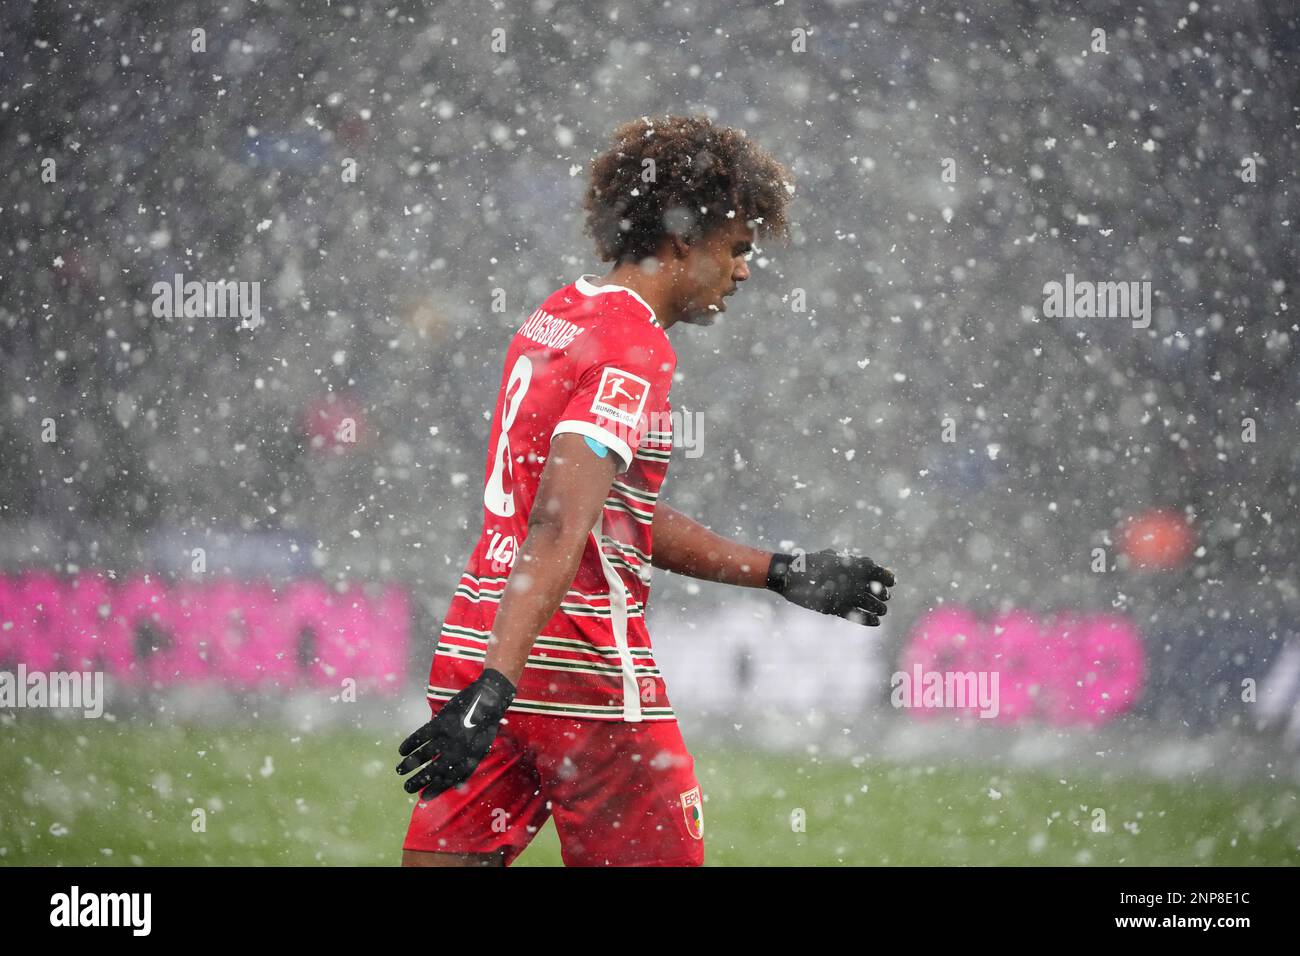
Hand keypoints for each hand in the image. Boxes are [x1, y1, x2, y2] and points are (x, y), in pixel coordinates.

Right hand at [396, 668, 515, 799]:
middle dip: (419, 781)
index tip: (423, 796)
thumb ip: (468, 766)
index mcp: (470, 759)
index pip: (450, 779)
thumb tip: (457, 787)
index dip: (436, 789)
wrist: (489, 699)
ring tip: (399, 770)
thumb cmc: (484, 727)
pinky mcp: (441, 722)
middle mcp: (459, 750)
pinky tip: (402, 751)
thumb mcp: (481, 749)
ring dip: (409, 764)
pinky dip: (410, 744)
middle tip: (407, 788)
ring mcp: (449, 736)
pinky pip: (421, 736)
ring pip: (424, 755)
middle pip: (434, 770)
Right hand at [766, 549, 895, 624]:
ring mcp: (845, 595)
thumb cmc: (810, 563)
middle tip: (884, 598)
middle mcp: (853, 580)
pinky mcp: (836, 608)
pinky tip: (875, 622)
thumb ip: (848, 560)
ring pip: (872, 605)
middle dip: (883, 595)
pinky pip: (858, 616)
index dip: (887, 578)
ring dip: (879, 609)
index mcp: (853, 564)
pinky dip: (869, 620)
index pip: (880, 572)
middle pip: (878, 591)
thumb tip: (866, 562)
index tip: (890, 583)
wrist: (790, 574)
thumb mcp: (830, 556)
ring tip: (882, 611)